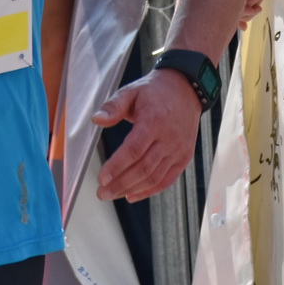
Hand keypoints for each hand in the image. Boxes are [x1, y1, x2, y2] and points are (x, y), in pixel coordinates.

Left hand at [93, 68, 201, 202]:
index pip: (134, 149)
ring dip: (132, 189)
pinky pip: (167, 180)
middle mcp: (169, 138)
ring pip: (154, 177)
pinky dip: (150, 190)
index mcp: (154, 121)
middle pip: (143, 168)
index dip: (117, 166)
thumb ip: (113, 106)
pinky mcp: (184, 157)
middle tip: (102, 193)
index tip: (102, 178)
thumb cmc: (155, 91)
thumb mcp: (131, 91)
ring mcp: (178, 150)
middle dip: (121, 183)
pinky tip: (132, 195)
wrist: (186, 90)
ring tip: (112, 194)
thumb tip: (97, 119)